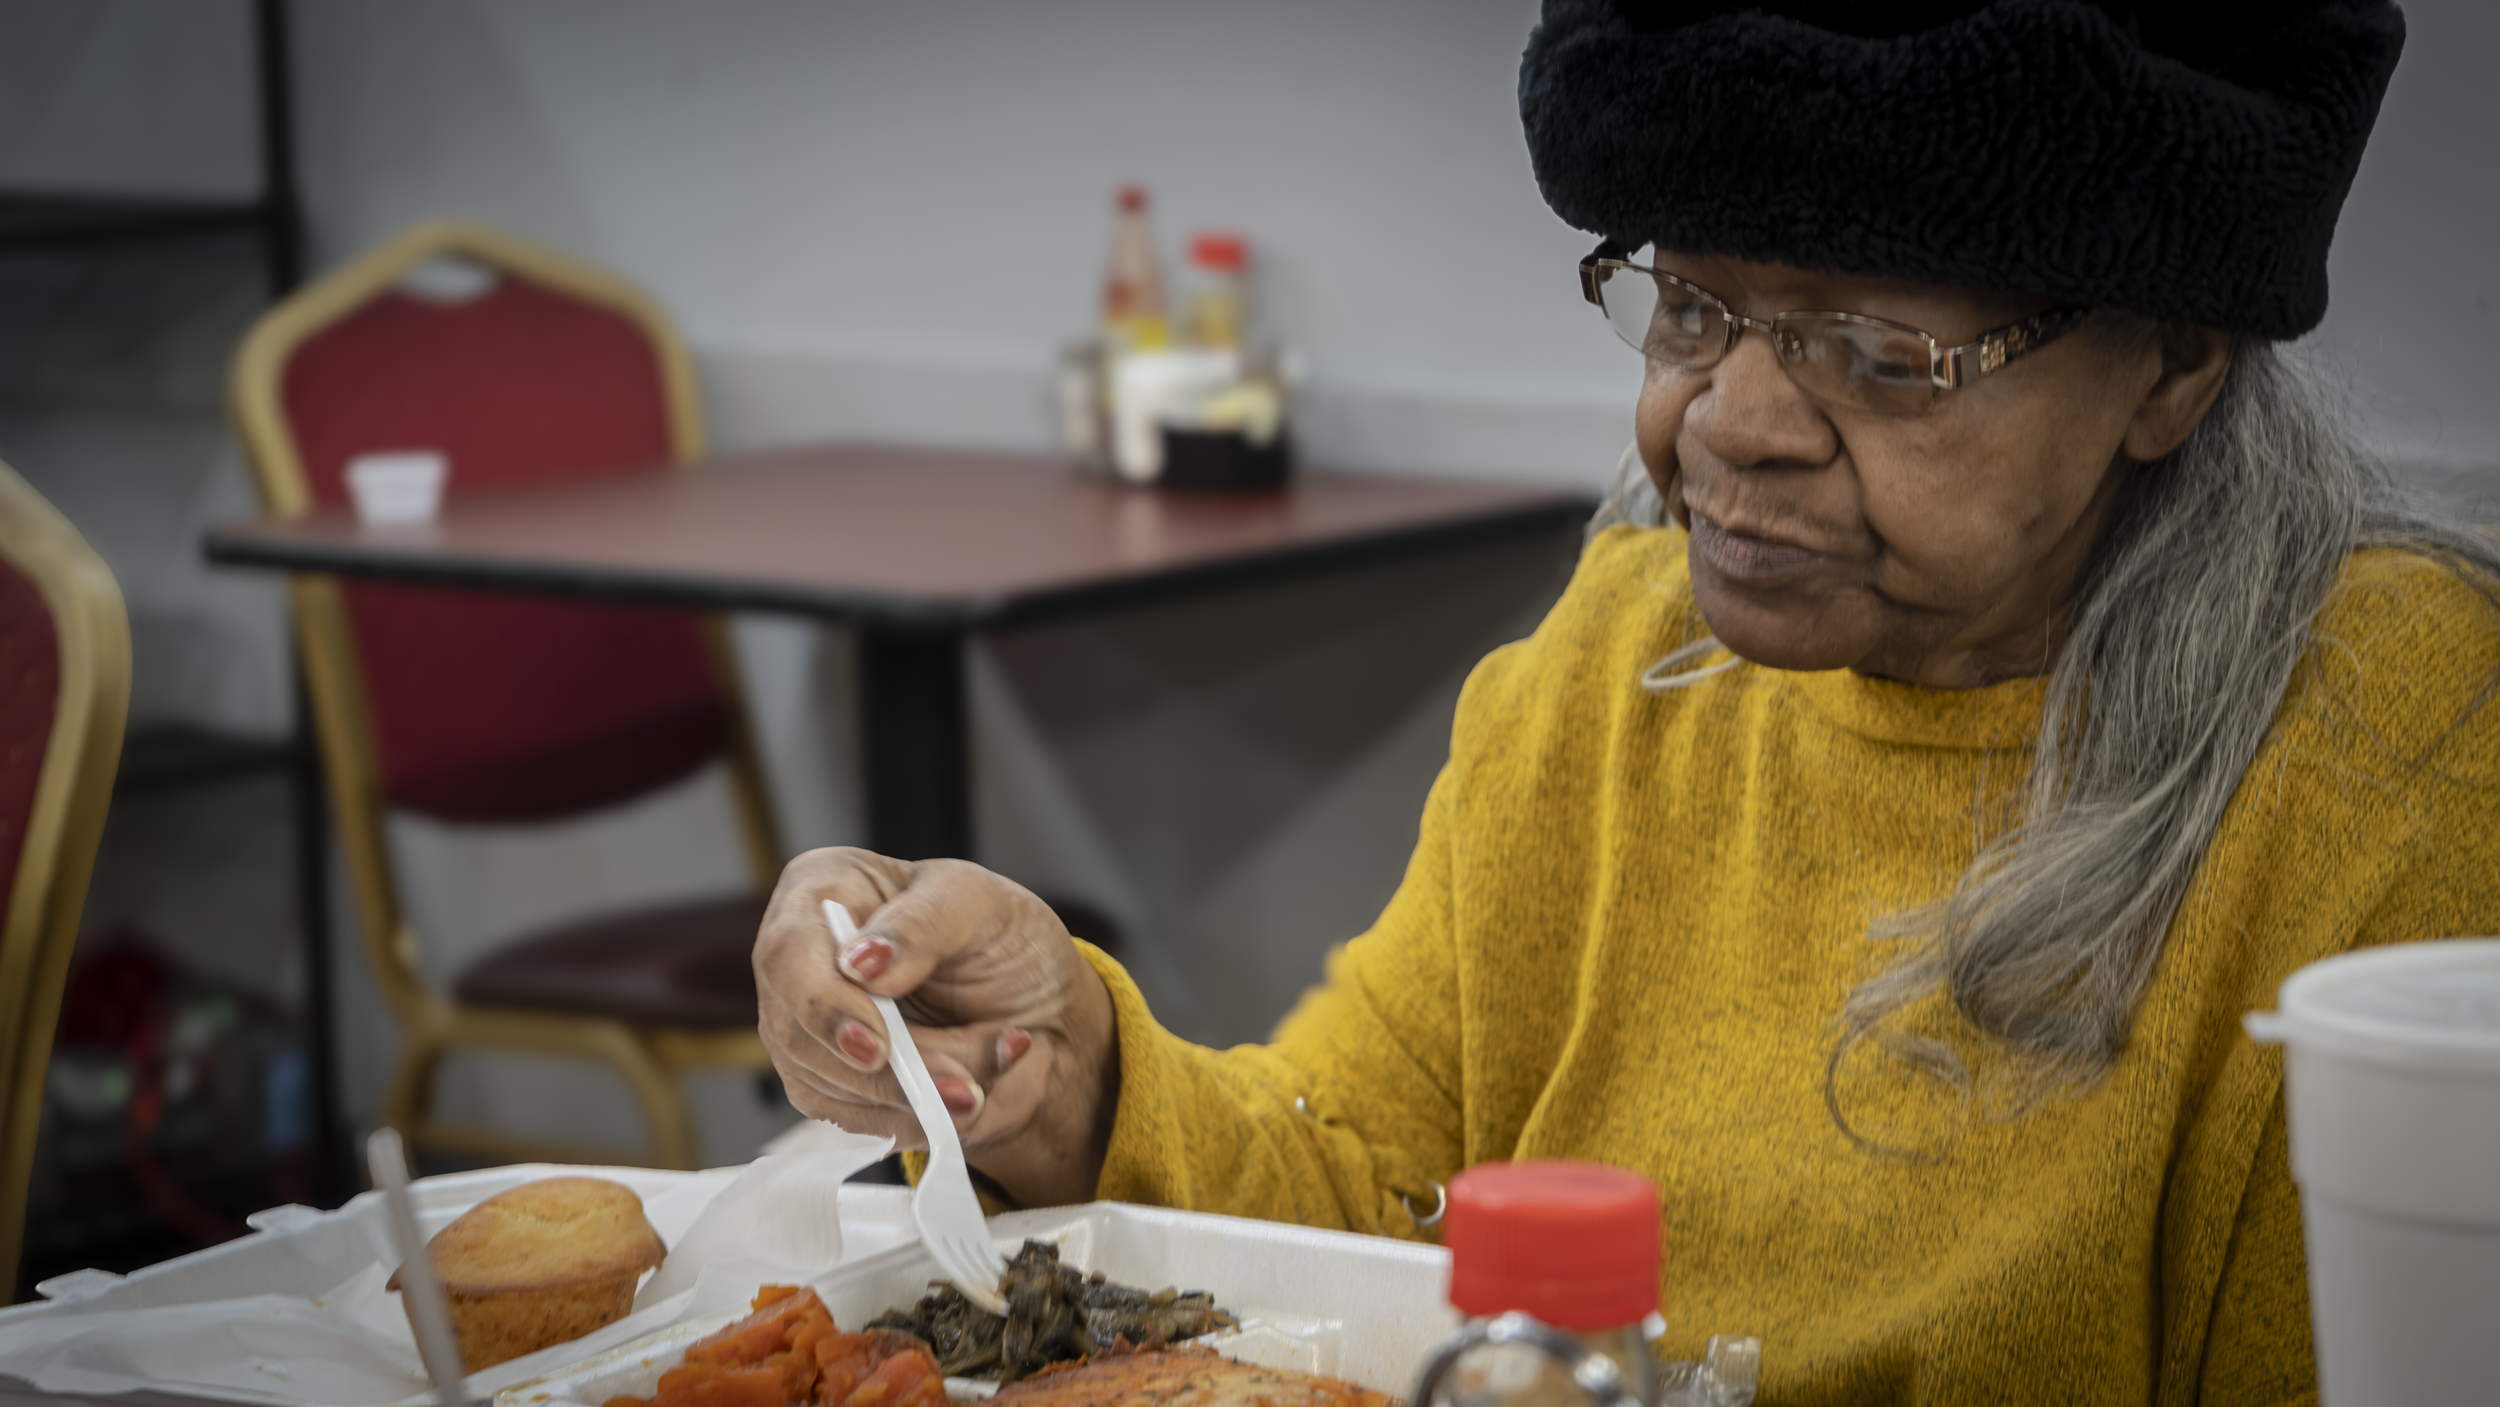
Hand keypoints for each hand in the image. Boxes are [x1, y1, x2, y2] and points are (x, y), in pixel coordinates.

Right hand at [752, 848, 1118, 1206]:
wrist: (1036, 1005)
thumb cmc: (1001, 937)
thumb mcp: (980, 903)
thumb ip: (923, 924)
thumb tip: (861, 964)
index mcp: (823, 891)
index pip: (789, 954)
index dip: (826, 1008)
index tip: (878, 1047)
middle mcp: (798, 963)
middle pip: (801, 1034)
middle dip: (890, 1073)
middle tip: (966, 1090)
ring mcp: (806, 1029)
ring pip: (834, 1088)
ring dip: (919, 1096)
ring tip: (989, 1076)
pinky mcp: (829, 1086)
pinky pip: (860, 1121)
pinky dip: (920, 1118)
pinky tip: (970, 1096)